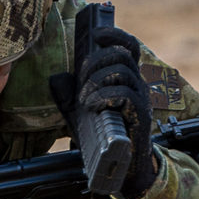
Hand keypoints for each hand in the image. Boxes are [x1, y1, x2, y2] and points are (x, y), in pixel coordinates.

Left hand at [51, 25, 158, 198]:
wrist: (120, 164)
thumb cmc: (104, 135)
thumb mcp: (80, 112)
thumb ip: (70, 95)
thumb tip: (56, 78)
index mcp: (126, 78)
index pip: (128, 46)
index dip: (114, 34)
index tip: (96, 33)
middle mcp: (137, 84)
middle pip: (122, 54)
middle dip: (96, 61)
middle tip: (81, 79)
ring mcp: (141, 98)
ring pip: (122, 72)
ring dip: (97, 81)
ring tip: (84, 99)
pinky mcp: (140, 114)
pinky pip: (124, 94)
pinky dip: (103, 96)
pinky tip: (91, 106)